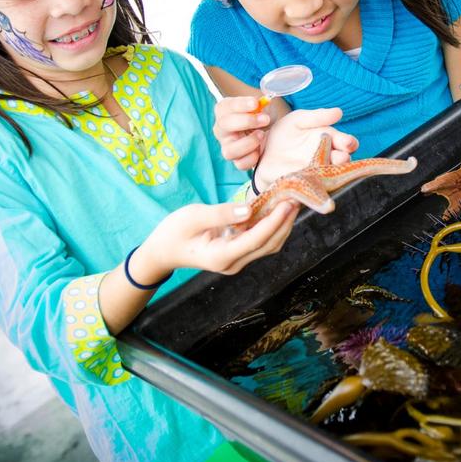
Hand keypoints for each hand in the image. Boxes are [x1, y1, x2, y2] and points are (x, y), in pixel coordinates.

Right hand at [134, 201, 299, 277]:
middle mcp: (233, 263)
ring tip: (292, 202)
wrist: (161, 252)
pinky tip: (277, 209)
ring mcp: (236, 261)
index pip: (256, 239)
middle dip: (285, 222)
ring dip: (282, 225)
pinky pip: (260, 241)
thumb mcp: (193, 217)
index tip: (288, 203)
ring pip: (268, 245)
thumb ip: (221, 213)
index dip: (275, 221)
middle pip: (268, 245)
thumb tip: (249, 209)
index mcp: (221, 256)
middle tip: (298, 198)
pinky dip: (271, 226)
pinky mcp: (237, 254)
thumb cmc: (173, 232)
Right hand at [213, 96, 271, 171]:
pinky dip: (252, 157)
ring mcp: (228, 146)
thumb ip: (260, 103)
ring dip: (248, 142)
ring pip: (228, 151)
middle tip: (265, 119)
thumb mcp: (260, 106)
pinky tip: (260, 149)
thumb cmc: (261, 116)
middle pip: (224, 125)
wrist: (269, 131)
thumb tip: (264, 101)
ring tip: (262, 135)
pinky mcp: (237, 161)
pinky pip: (240, 164)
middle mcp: (222, 130)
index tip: (256, 103)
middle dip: (246, 121)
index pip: (225, 107)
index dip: (240, 105)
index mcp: (224, 112)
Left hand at [256, 107, 357, 189]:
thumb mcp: (298, 120)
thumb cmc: (286, 133)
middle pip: (343, 161)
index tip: (347, 143)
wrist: (264, 150)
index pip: (347, 143)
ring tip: (328, 169)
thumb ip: (317, 116)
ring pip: (331, 176)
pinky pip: (312, 188)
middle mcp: (328, 158)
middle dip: (344, 159)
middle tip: (341, 157)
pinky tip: (310, 181)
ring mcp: (317, 173)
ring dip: (332, 174)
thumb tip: (339, 112)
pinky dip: (314, 186)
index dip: (350, 143)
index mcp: (330, 140)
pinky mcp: (304, 185)